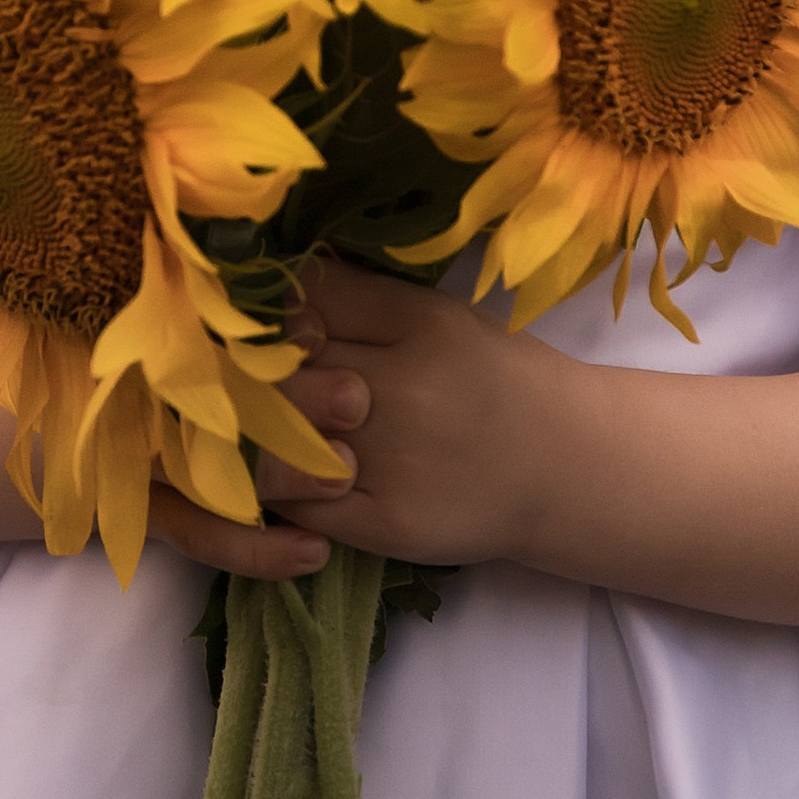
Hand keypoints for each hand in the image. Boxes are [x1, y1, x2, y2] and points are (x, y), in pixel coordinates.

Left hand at [143, 260, 565, 581]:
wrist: (564, 466)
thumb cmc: (488, 377)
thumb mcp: (433, 315)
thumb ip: (355, 296)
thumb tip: (264, 274)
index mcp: (417, 324)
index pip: (304, 303)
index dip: (265, 313)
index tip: (256, 323)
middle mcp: (405, 391)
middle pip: (279, 374)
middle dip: (247, 376)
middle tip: (235, 380)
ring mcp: (396, 463)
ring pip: (275, 446)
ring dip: (255, 440)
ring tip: (258, 432)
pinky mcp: (389, 524)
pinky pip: (298, 506)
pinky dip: (279, 491)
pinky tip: (287, 475)